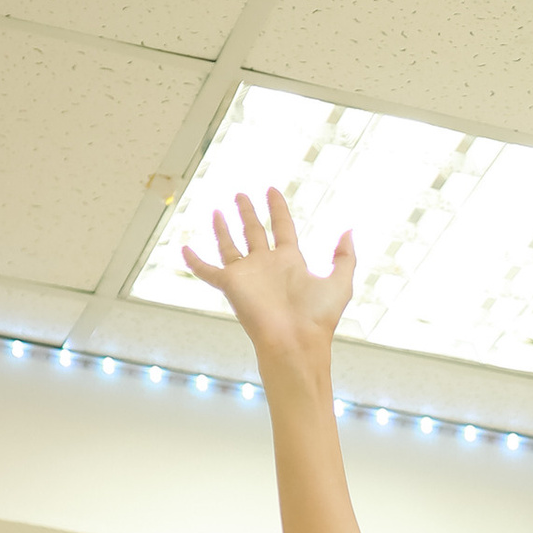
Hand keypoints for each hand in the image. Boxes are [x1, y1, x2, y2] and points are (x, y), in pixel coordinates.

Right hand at [180, 186, 354, 359]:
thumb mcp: (341, 283)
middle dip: (248, 213)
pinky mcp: (230, 286)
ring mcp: (248, 276)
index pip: (282, 227)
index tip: (272, 190)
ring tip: (217, 210)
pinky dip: (194, 261)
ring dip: (223, 228)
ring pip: (230, 246)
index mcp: (291, 263)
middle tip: (241, 195)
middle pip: (255, 232)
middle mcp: (267, 266)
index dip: (277, 208)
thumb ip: (346, 257)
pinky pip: (207, 271)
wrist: (295, 342)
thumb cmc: (318, 318)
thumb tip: (349, 231)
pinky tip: (184, 248)